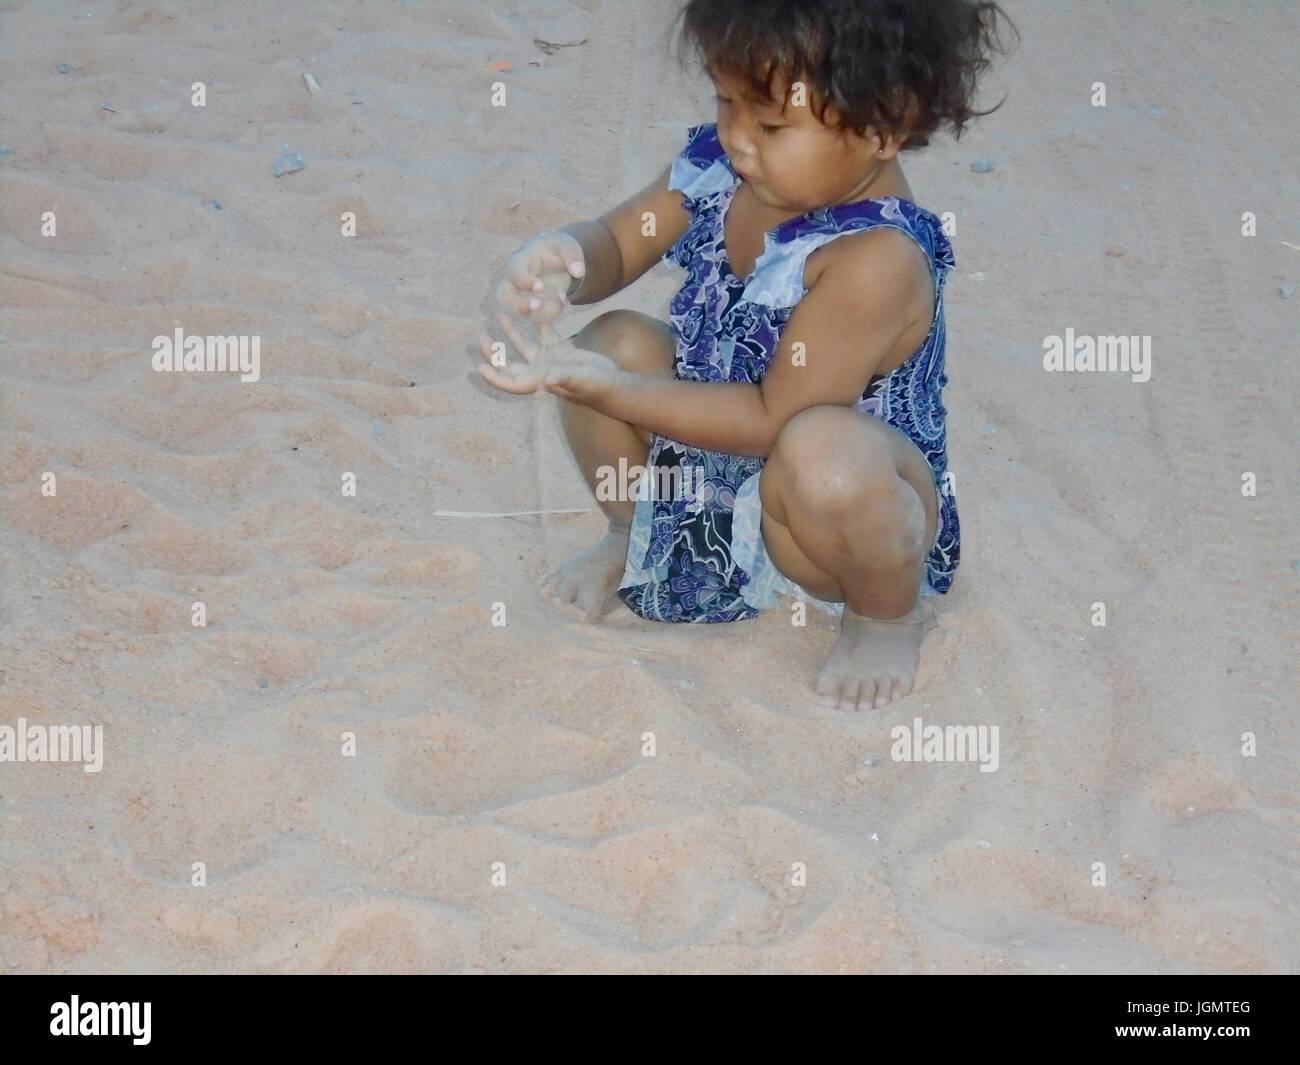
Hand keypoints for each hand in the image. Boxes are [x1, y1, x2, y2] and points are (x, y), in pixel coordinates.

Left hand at [477, 313, 624, 406]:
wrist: (613, 384)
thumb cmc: (596, 387)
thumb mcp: (580, 381)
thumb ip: (563, 379)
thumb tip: (547, 379)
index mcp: (540, 381)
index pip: (511, 382)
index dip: (494, 377)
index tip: (480, 368)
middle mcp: (540, 372)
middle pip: (510, 364)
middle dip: (494, 354)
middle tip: (480, 337)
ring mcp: (550, 360)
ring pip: (524, 347)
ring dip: (510, 334)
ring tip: (498, 315)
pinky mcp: (562, 351)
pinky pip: (545, 335)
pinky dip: (538, 324)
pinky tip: (531, 309)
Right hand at [494, 231, 585, 322]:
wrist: (555, 260)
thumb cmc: (556, 250)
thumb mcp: (566, 245)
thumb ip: (572, 255)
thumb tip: (578, 272)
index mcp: (520, 261)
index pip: (513, 271)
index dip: (523, 280)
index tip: (540, 286)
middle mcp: (513, 281)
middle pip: (503, 296)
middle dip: (519, 305)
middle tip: (538, 306)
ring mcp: (519, 297)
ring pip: (519, 312)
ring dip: (540, 313)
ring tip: (562, 302)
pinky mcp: (529, 308)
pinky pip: (535, 318)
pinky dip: (551, 316)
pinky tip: (566, 306)